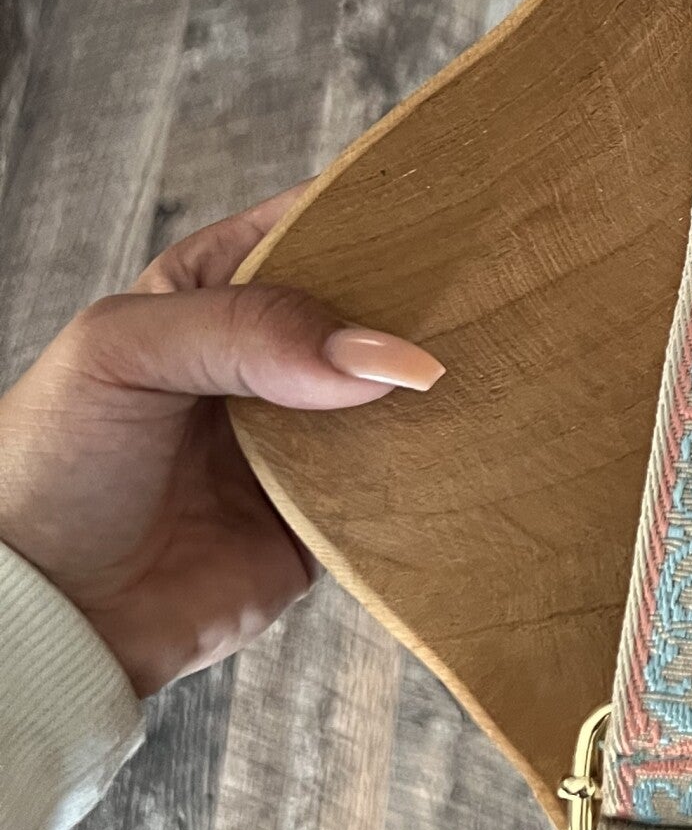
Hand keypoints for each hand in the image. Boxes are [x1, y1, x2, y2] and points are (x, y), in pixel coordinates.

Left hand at [0, 190, 443, 696]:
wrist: (52, 613)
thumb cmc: (55, 464)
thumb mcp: (124, 352)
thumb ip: (247, 331)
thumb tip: (385, 357)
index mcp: (216, 287)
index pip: (314, 226)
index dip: (379, 216)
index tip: (456, 217)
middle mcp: (270, 354)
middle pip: (373, 308)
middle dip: (428, 302)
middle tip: (491, 296)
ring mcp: (305, 433)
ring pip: (397, 392)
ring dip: (440, 385)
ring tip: (502, 364)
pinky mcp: (331, 510)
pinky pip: (401, 478)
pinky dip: (435, 463)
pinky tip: (474, 443)